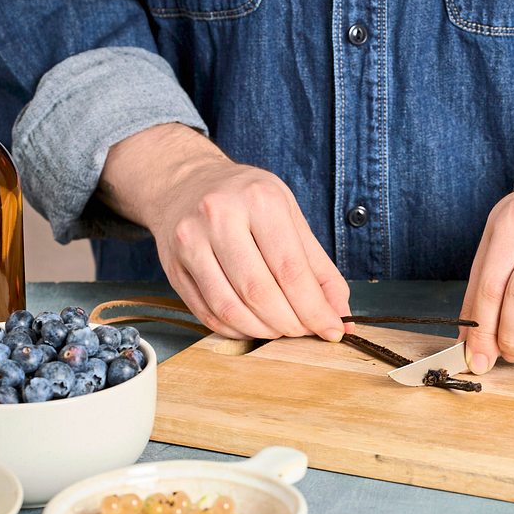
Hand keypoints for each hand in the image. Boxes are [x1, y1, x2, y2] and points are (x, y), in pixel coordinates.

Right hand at [99, 123, 349, 339]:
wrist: (186, 181)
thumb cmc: (247, 200)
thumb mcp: (290, 216)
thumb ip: (319, 268)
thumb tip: (341, 315)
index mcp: (260, 200)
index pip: (291, 269)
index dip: (314, 308)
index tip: (331, 329)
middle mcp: (219, 216)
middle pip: (259, 292)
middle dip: (289, 324)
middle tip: (305, 332)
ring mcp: (190, 241)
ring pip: (230, 308)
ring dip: (262, 331)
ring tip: (280, 330)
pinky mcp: (172, 265)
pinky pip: (207, 312)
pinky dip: (235, 330)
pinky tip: (252, 326)